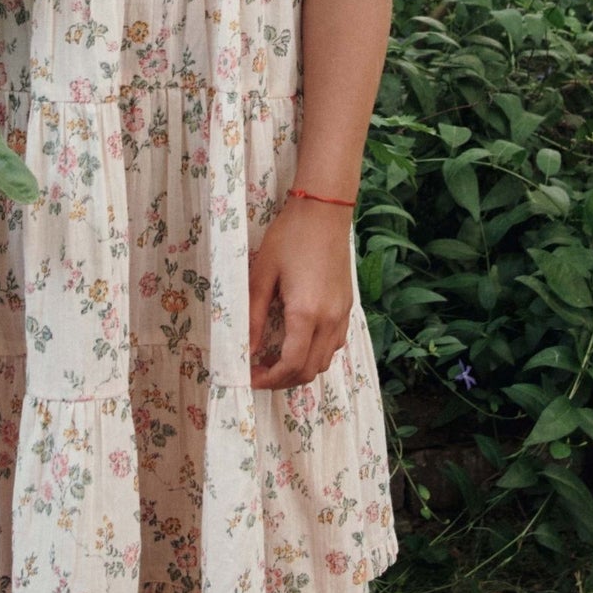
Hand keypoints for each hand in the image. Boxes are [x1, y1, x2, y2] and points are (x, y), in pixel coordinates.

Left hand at [248, 198, 354, 390]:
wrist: (323, 211)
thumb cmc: (288, 238)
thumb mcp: (262, 275)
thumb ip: (253, 317)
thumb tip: (245, 350)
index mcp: (306, 314)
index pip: (290, 365)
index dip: (268, 379)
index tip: (249, 377)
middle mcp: (329, 320)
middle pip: (309, 370)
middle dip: (282, 380)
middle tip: (258, 372)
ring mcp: (342, 314)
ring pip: (324, 361)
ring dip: (299, 369)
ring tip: (274, 361)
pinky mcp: (347, 307)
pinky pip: (334, 345)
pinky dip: (315, 354)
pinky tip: (297, 342)